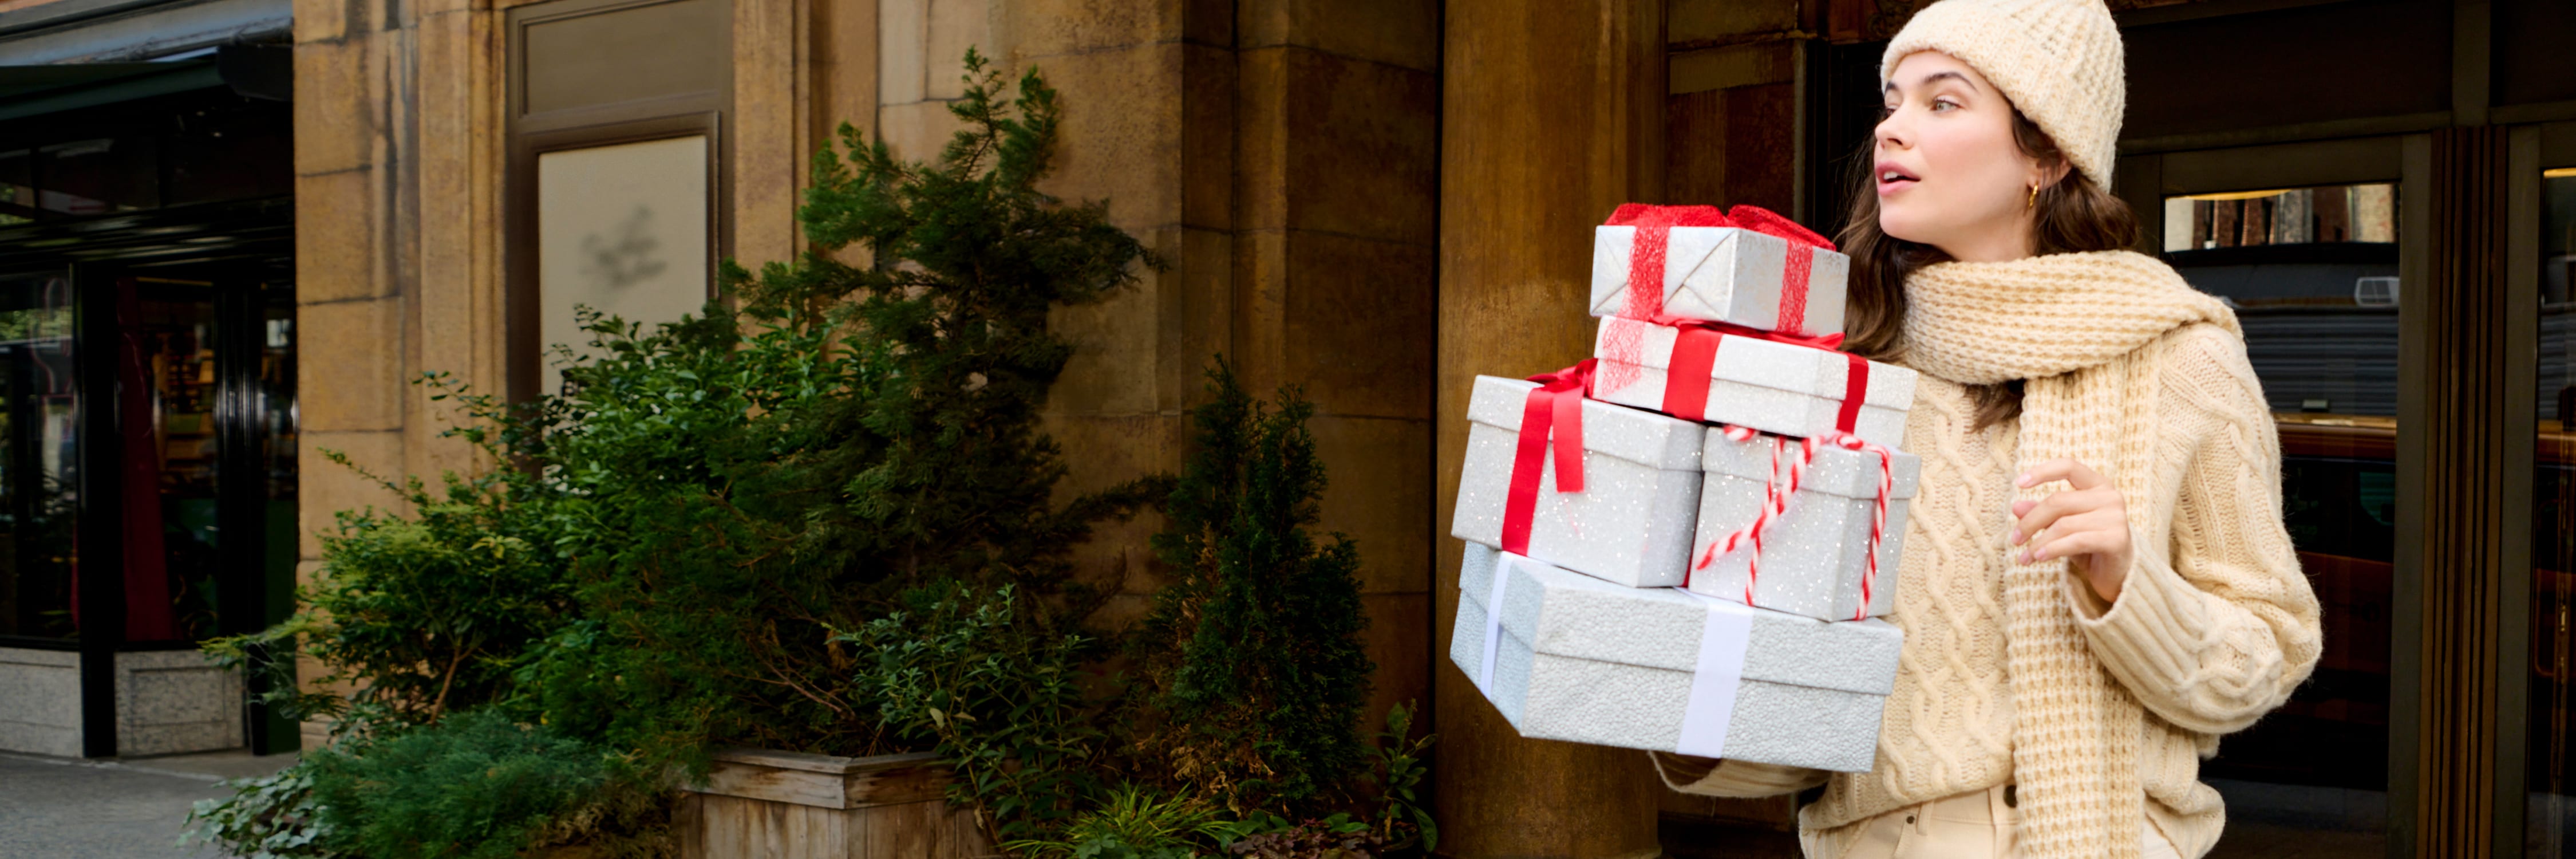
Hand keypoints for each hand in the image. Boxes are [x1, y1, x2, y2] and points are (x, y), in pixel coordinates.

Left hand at [2009, 458, 2132, 604]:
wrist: (2120, 573)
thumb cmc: (2089, 544)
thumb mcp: (2063, 526)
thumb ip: (2043, 514)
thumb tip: (2016, 506)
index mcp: (2098, 485)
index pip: (2068, 467)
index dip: (2042, 472)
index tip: (2018, 483)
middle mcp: (2110, 496)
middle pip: (2058, 501)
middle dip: (2030, 521)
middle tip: (2015, 540)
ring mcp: (2116, 517)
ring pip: (2063, 525)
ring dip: (2038, 543)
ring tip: (2023, 557)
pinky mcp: (2116, 539)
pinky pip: (2075, 541)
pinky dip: (2052, 549)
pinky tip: (2038, 557)